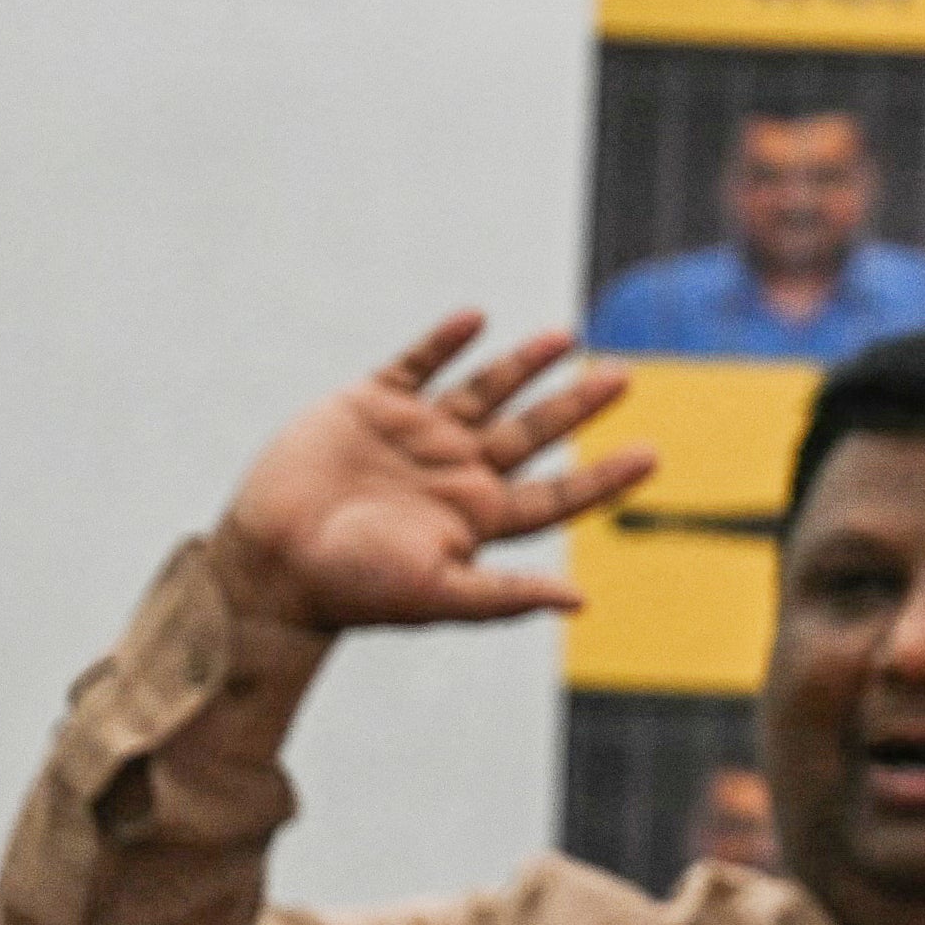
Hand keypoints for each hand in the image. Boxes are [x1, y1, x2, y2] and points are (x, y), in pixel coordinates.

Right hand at [213, 318, 647, 633]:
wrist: (271, 563)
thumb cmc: (354, 588)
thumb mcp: (438, 594)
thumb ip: (507, 596)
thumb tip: (581, 604)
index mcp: (476, 517)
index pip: (555, 493)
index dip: (603, 477)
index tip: (652, 456)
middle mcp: (453, 472)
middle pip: (531, 432)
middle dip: (576, 405)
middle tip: (623, 376)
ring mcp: (413, 436)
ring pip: (482, 390)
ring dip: (522, 364)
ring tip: (565, 337)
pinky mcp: (368, 407)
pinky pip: (415, 364)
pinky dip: (443, 342)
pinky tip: (475, 320)